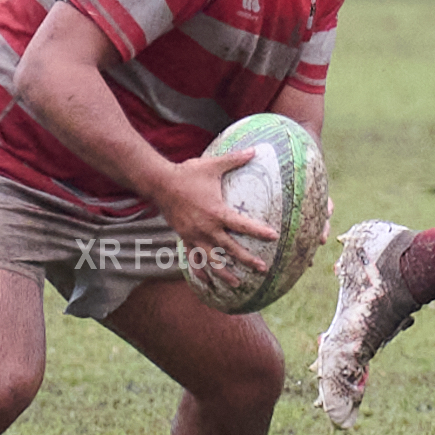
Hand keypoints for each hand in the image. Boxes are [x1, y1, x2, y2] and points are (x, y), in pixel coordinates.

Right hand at [153, 147, 276, 288]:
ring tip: (237, 284)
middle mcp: (206, 228)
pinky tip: (206, 282)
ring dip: (225, 273)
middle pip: (231, 249)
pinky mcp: (184, 238)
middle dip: (247, 260)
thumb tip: (255, 150)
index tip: (274, 237)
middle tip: (262, 268)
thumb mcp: (213, 165)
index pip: (242, 225)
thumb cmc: (188, 173)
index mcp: (216, 212)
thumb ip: (235, 159)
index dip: (259, 231)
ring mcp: (194, 235)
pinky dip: (200, 271)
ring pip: (212, 259)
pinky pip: (193, 258)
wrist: (160, 183)